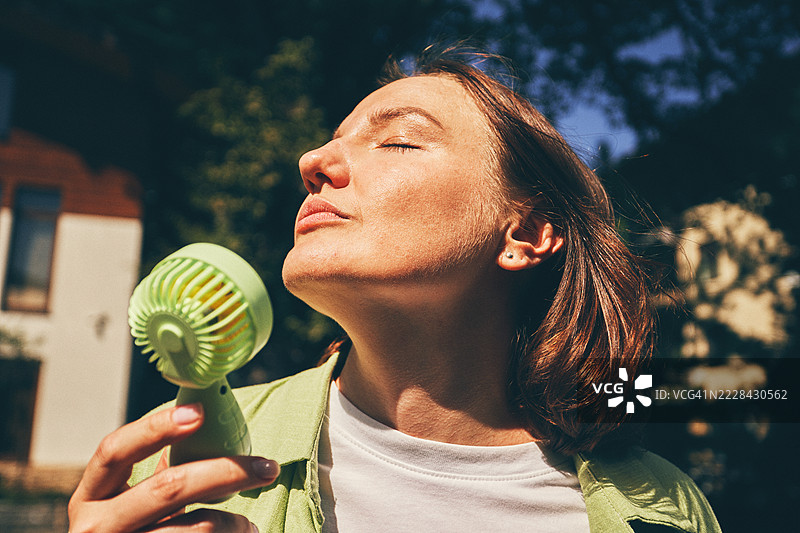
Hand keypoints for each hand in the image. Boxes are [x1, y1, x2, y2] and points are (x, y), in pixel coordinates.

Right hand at [68, 403, 279, 531]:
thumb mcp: (125, 507)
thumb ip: (155, 477)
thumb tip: (200, 427)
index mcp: (90, 498)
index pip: (115, 451)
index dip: (155, 428)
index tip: (199, 412)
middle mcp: (96, 527)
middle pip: (168, 488)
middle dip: (225, 471)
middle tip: (267, 466)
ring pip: (197, 527)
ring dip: (234, 522)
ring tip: (248, 525)